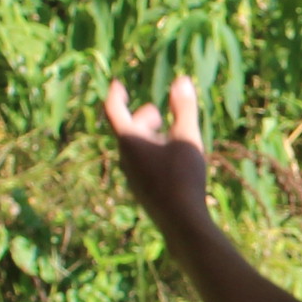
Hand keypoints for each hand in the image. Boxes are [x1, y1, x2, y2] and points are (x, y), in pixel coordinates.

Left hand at [104, 75, 213, 230]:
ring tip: (167, 136)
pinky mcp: (142, 192)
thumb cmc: (183, 176)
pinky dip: (152, 155)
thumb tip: (182, 79)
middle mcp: (125, 159)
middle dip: (142, 119)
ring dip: (148, 138)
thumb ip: (184, 108)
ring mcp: (132, 177)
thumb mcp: (187, 137)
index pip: (114, 111)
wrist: (181, 222)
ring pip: (135, 151)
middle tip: (157, 113)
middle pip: (127, 131)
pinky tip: (172, 162)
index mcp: (130, 141)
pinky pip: (142, 166)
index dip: (116, 95)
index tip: (118, 85)